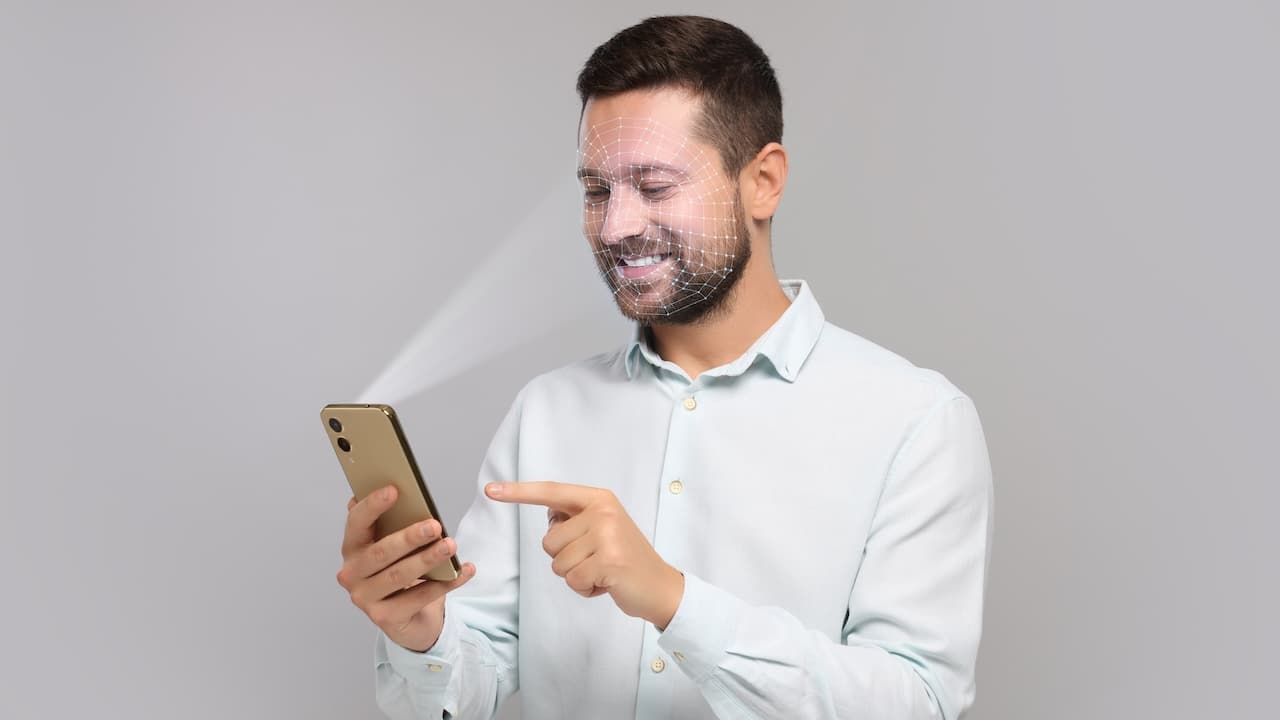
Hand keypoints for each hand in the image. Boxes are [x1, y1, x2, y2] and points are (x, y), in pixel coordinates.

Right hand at [335, 485, 476, 651]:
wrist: (408, 618)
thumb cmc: (400, 570)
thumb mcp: (395, 545)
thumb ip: (393, 522)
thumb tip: (403, 493)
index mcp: (352, 548)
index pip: (356, 523)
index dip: (373, 506)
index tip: (394, 489)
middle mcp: (352, 574)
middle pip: (381, 552)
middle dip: (409, 537)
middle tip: (435, 525)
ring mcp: (366, 599)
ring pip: (399, 576)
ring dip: (428, 559)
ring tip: (450, 545)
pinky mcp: (385, 619)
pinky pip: (419, 598)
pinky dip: (445, 583)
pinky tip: (464, 570)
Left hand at [485, 481, 683, 628]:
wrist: (660, 586)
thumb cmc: (624, 558)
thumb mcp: (602, 528)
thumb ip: (574, 520)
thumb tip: (550, 517)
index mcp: (599, 499)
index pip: (552, 492)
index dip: (519, 492)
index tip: (490, 489)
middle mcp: (603, 511)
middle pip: (549, 541)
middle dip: (565, 559)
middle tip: (596, 560)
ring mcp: (607, 535)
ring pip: (558, 564)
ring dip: (576, 576)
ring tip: (601, 572)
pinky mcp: (609, 561)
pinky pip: (572, 581)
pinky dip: (585, 589)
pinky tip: (605, 584)